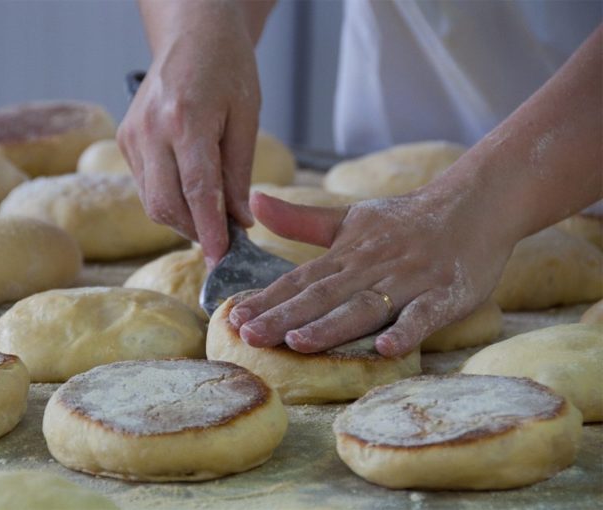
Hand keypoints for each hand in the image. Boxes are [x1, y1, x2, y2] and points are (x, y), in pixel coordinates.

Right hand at [117, 5, 260, 267]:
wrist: (190, 35)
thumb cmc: (227, 68)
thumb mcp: (246, 116)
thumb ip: (239, 173)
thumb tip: (239, 221)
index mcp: (186, 120)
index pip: (197, 190)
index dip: (210, 230)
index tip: (222, 259)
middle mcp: (151, 130)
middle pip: (166, 204)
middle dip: (195, 231)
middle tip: (225, 240)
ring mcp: (132, 136)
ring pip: (152, 201)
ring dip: (182, 219)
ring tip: (211, 218)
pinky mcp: (124, 140)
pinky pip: (145, 186)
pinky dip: (169, 199)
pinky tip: (190, 194)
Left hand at [228, 188, 515, 356]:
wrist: (474, 203)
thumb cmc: (406, 218)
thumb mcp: (350, 216)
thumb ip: (302, 220)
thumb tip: (254, 201)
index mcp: (346, 253)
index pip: (300, 279)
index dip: (267, 299)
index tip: (234, 317)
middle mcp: (371, 266)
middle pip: (323, 296)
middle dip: (284, 317)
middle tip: (249, 336)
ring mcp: (409, 280)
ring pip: (365, 306)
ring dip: (332, 326)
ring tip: (298, 342)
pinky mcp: (446, 293)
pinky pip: (425, 314)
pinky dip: (407, 330)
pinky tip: (386, 349)